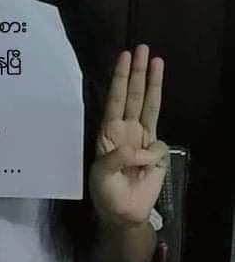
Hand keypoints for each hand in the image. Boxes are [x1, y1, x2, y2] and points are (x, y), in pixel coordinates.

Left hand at [89, 44, 168, 227]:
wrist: (123, 213)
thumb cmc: (106, 193)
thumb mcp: (102, 175)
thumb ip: (117, 158)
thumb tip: (139, 148)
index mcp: (108, 133)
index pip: (115, 100)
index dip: (120, 79)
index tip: (125, 58)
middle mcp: (126, 130)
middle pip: (134, 95)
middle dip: (138, 72)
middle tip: (142, 48)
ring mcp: (143, 139)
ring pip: (150, 106)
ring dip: (153, 84)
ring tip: (157, 61)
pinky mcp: (157, 152)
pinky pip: (159, 144)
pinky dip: (152, 155)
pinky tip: (145, 169)